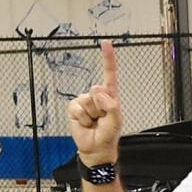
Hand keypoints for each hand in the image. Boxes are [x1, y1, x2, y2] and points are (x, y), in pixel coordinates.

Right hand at [67, 39, 123, 166]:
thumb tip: (100, 92)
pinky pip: (76, 107)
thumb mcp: (116, 121)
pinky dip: (81, 117)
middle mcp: (98, 96)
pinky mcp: (74, 108)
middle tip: (101, 118)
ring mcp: (85, 101)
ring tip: (94, 122)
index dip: (108, 58)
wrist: (95, 148)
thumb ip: (112, 106)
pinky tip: (85, 122)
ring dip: (91, 114)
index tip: (106, 42)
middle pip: (96, 90)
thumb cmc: (108, 135)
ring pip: (86, 100)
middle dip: (100, 106)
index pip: (110, 74)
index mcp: (111, 96)